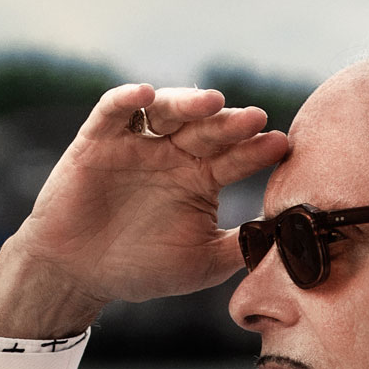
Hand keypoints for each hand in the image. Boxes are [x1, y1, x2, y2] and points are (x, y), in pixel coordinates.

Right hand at [0, 82, 291, 333]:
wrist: (80, 275)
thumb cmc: (143, 269)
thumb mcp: (203, 264)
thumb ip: (242, 248)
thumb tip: (288, 238)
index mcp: (202, 177)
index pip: (236, 157)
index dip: (257, 150)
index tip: (281, 146)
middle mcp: (174, 154)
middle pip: (207, 129)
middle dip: (231, 124)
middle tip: (256, 119)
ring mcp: (138, 144)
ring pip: (167, 110)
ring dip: (189, 103)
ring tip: (213, 102)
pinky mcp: (98, 141)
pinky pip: (113, 111)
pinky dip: (128, 99)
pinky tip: (146, 93)